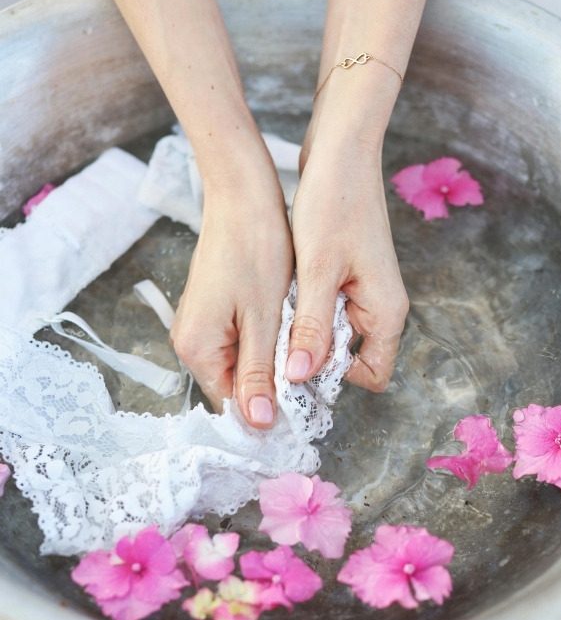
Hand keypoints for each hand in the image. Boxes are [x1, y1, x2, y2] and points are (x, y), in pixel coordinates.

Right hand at [170, 148, 293, 428]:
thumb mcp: (263, 319)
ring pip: (243, 364)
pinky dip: (266, 342)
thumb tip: (258, 422)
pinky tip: (288, 329)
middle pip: (236, 386)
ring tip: (302, 349)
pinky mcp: (214, 311)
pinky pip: (241, 342)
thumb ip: (260, 373)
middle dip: (273, 386)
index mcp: (197, 349)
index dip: (270, 412)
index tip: (305, 411)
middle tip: (311, 375)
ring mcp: (201, 326)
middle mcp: (190, 342)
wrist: (243, 196)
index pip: (233, 405)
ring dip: (273, 363)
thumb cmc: (254, 250)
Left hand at [286, 138, 408, 390]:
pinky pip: (326, 310)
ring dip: (303, 332)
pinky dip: (303, 310)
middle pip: (349, 358)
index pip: (371, 375)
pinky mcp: (348, 277)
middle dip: (313, 357)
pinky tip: (280, 293)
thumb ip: (311, 326)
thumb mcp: (317, 270)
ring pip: (332, 334)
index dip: (333, 379)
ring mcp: (366, 292)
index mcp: (386, 312)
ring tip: (273, 315)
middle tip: (274, 346)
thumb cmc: (335, 203)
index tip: (294, 368)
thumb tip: (299, 375)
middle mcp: (381, 307)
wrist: (342, 152)